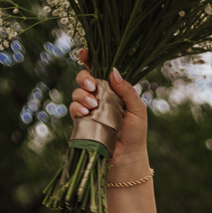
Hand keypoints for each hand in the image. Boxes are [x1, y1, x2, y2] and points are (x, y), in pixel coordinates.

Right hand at [70, 53, 148, 169]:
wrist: (127, 158)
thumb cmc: (136, 134)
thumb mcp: (137, 110)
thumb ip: (127, 90)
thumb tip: (113, 71)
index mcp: (113, 90)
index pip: (99, 70)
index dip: (90, 60)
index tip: (85, 54)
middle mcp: (99, 97)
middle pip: (84, 78)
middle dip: (84, 78)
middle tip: (92, 86)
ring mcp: (89, 109)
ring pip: (77, 92)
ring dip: (82, 95)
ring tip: (93, 105)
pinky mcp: (82, 122)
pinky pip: (74, 109)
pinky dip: (77, 108)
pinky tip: (85, 113)